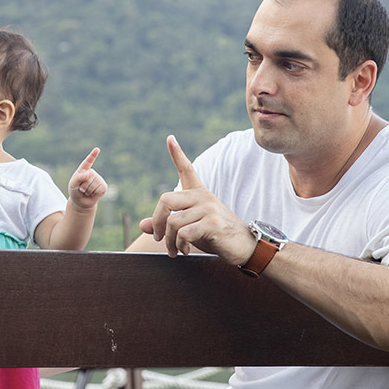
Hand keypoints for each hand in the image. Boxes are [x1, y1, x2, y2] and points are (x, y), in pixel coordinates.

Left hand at [68, 148, 108, 209]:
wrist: (81, 202)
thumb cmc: (75, 191)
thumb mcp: (73, 184)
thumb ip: (78, 178)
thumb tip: (88, 173)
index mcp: (83, 170)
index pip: (88, 162)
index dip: (93, 155)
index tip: (97, 149)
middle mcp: (92, 173)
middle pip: (89, 177)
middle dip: (83, 185)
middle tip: (82, 189)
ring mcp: (99, 179)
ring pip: (94, 184)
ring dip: (88, 190)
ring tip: (86, 191)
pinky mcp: (103, 186)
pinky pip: (100, 189)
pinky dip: (94, 193)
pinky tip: (92, 194)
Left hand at [141, 135, 256, 263]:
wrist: (246, 248)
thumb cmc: (215, 236)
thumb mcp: (189, 228)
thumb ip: (167, 225)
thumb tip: (142, 225)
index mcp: (199, 194)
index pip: (187, 169)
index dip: (177, 153)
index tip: (170, 138)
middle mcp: (203, 197)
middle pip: (165, 200)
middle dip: (157, 221)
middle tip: (159, 238)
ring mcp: (208, 209)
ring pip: (172, 222)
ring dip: (169, 241)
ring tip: (175, 250)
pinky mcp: (212, 223)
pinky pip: (183, 233)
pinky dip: (179, 245)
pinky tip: (185, 250)